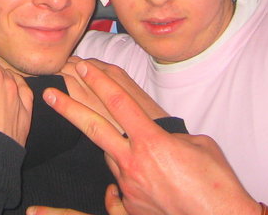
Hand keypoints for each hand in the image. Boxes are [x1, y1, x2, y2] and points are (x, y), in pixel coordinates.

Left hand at [44, 61, 259, 214]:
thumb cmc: (218, 183)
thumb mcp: (199, 144)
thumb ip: (169, 133)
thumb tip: (156, 132)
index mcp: (153, 141)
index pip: (119, 102)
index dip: (100, 81)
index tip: (83, 66)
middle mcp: (134, 162)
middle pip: (94, 127)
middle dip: (69, 107)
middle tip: (49, 92)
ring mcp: (129, 186)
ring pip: (106, 154)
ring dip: (99, 140)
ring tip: (84, 128)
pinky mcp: (131, 205)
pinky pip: (114, 187)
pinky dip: (102, 188)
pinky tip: (63, 203)